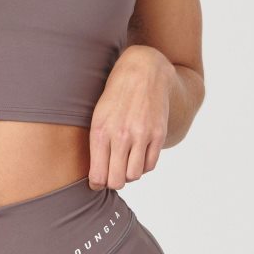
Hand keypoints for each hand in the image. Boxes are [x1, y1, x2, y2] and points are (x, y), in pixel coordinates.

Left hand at [87, 45, 173, 190]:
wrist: (144, 71)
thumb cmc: (116, 95)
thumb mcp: (98, 115)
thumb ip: (96, 144)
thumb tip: (96, 176)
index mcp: (100, 131)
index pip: (97, 175)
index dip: (97, 183)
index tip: (98, 180)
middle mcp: (120, 135)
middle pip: (116, 181)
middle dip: (113, 182)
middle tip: (112, 174)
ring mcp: (141, 135)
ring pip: (134, 175)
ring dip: (129, 173)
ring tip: (125, 162)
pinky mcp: (158, 134)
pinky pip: (150, 165)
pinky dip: (143, 165)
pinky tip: (138, 154)